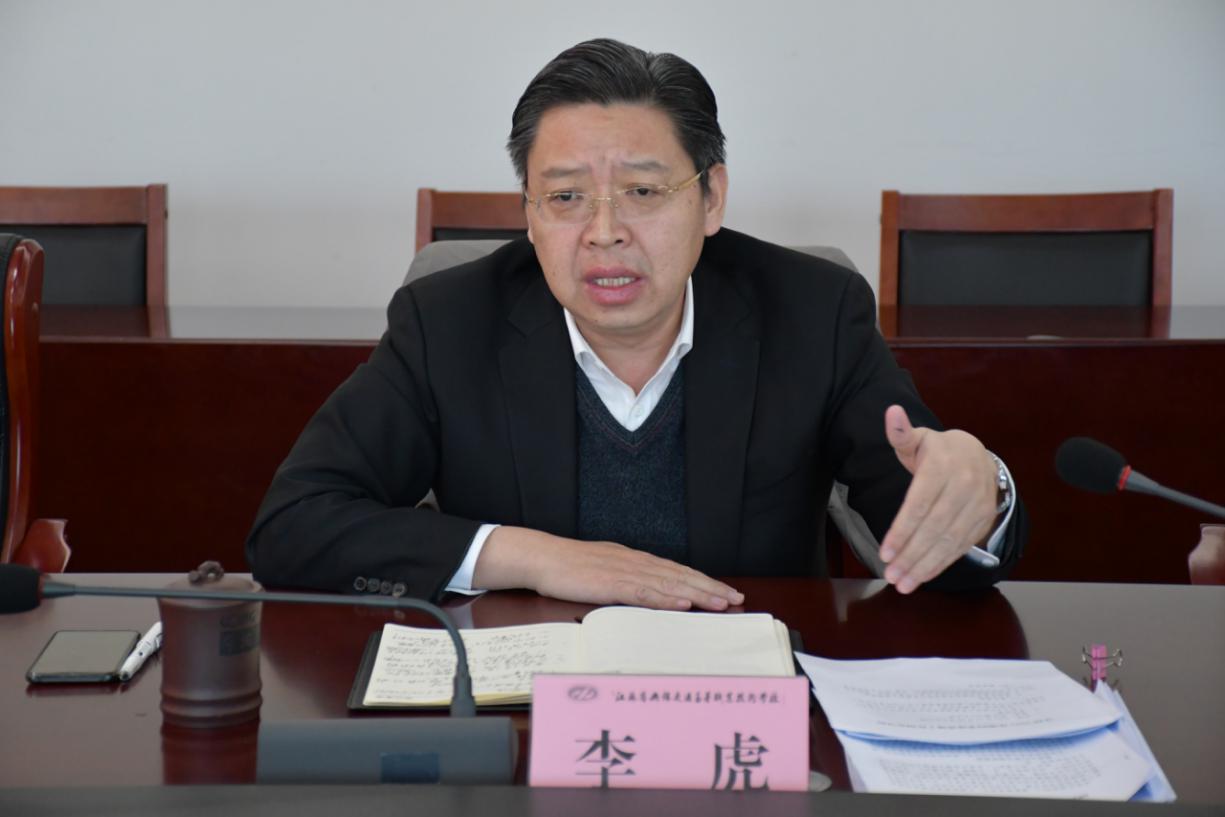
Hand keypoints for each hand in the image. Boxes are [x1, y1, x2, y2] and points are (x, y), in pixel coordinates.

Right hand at [473, 526, 743, 610]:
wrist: (543, 558)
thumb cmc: (571, 567)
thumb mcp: (606, 570)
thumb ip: (630, 579)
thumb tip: (651, 592)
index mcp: (636, 560)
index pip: (678, 571)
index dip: (704, 581)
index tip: (726, 591)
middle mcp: (636, 563)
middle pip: (681, 576)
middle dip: (710, 588)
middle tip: (736, 598)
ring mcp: (625, 572)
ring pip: (668, 584)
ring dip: (696, 594)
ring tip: (720, 602)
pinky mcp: (610, 584)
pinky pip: (643, 593)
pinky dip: (665, 599)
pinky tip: (682, 604)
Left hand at [879, 405, 998, 593]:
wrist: (978, 455)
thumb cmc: (937, 450)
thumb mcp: (919, 439)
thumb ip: (900, 433)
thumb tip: (892, 413)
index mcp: (944, 466)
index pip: (920, 504)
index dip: (902, 530)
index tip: (884, 551)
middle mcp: (964, 486)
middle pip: (935, 527)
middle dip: (912, 554)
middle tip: (891, 575)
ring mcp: (977, 505)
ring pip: (949, 541)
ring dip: (925, 565)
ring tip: (903, 583)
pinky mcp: (982, 521)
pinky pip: (961, 546)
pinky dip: (941, 564)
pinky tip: (922, 577)